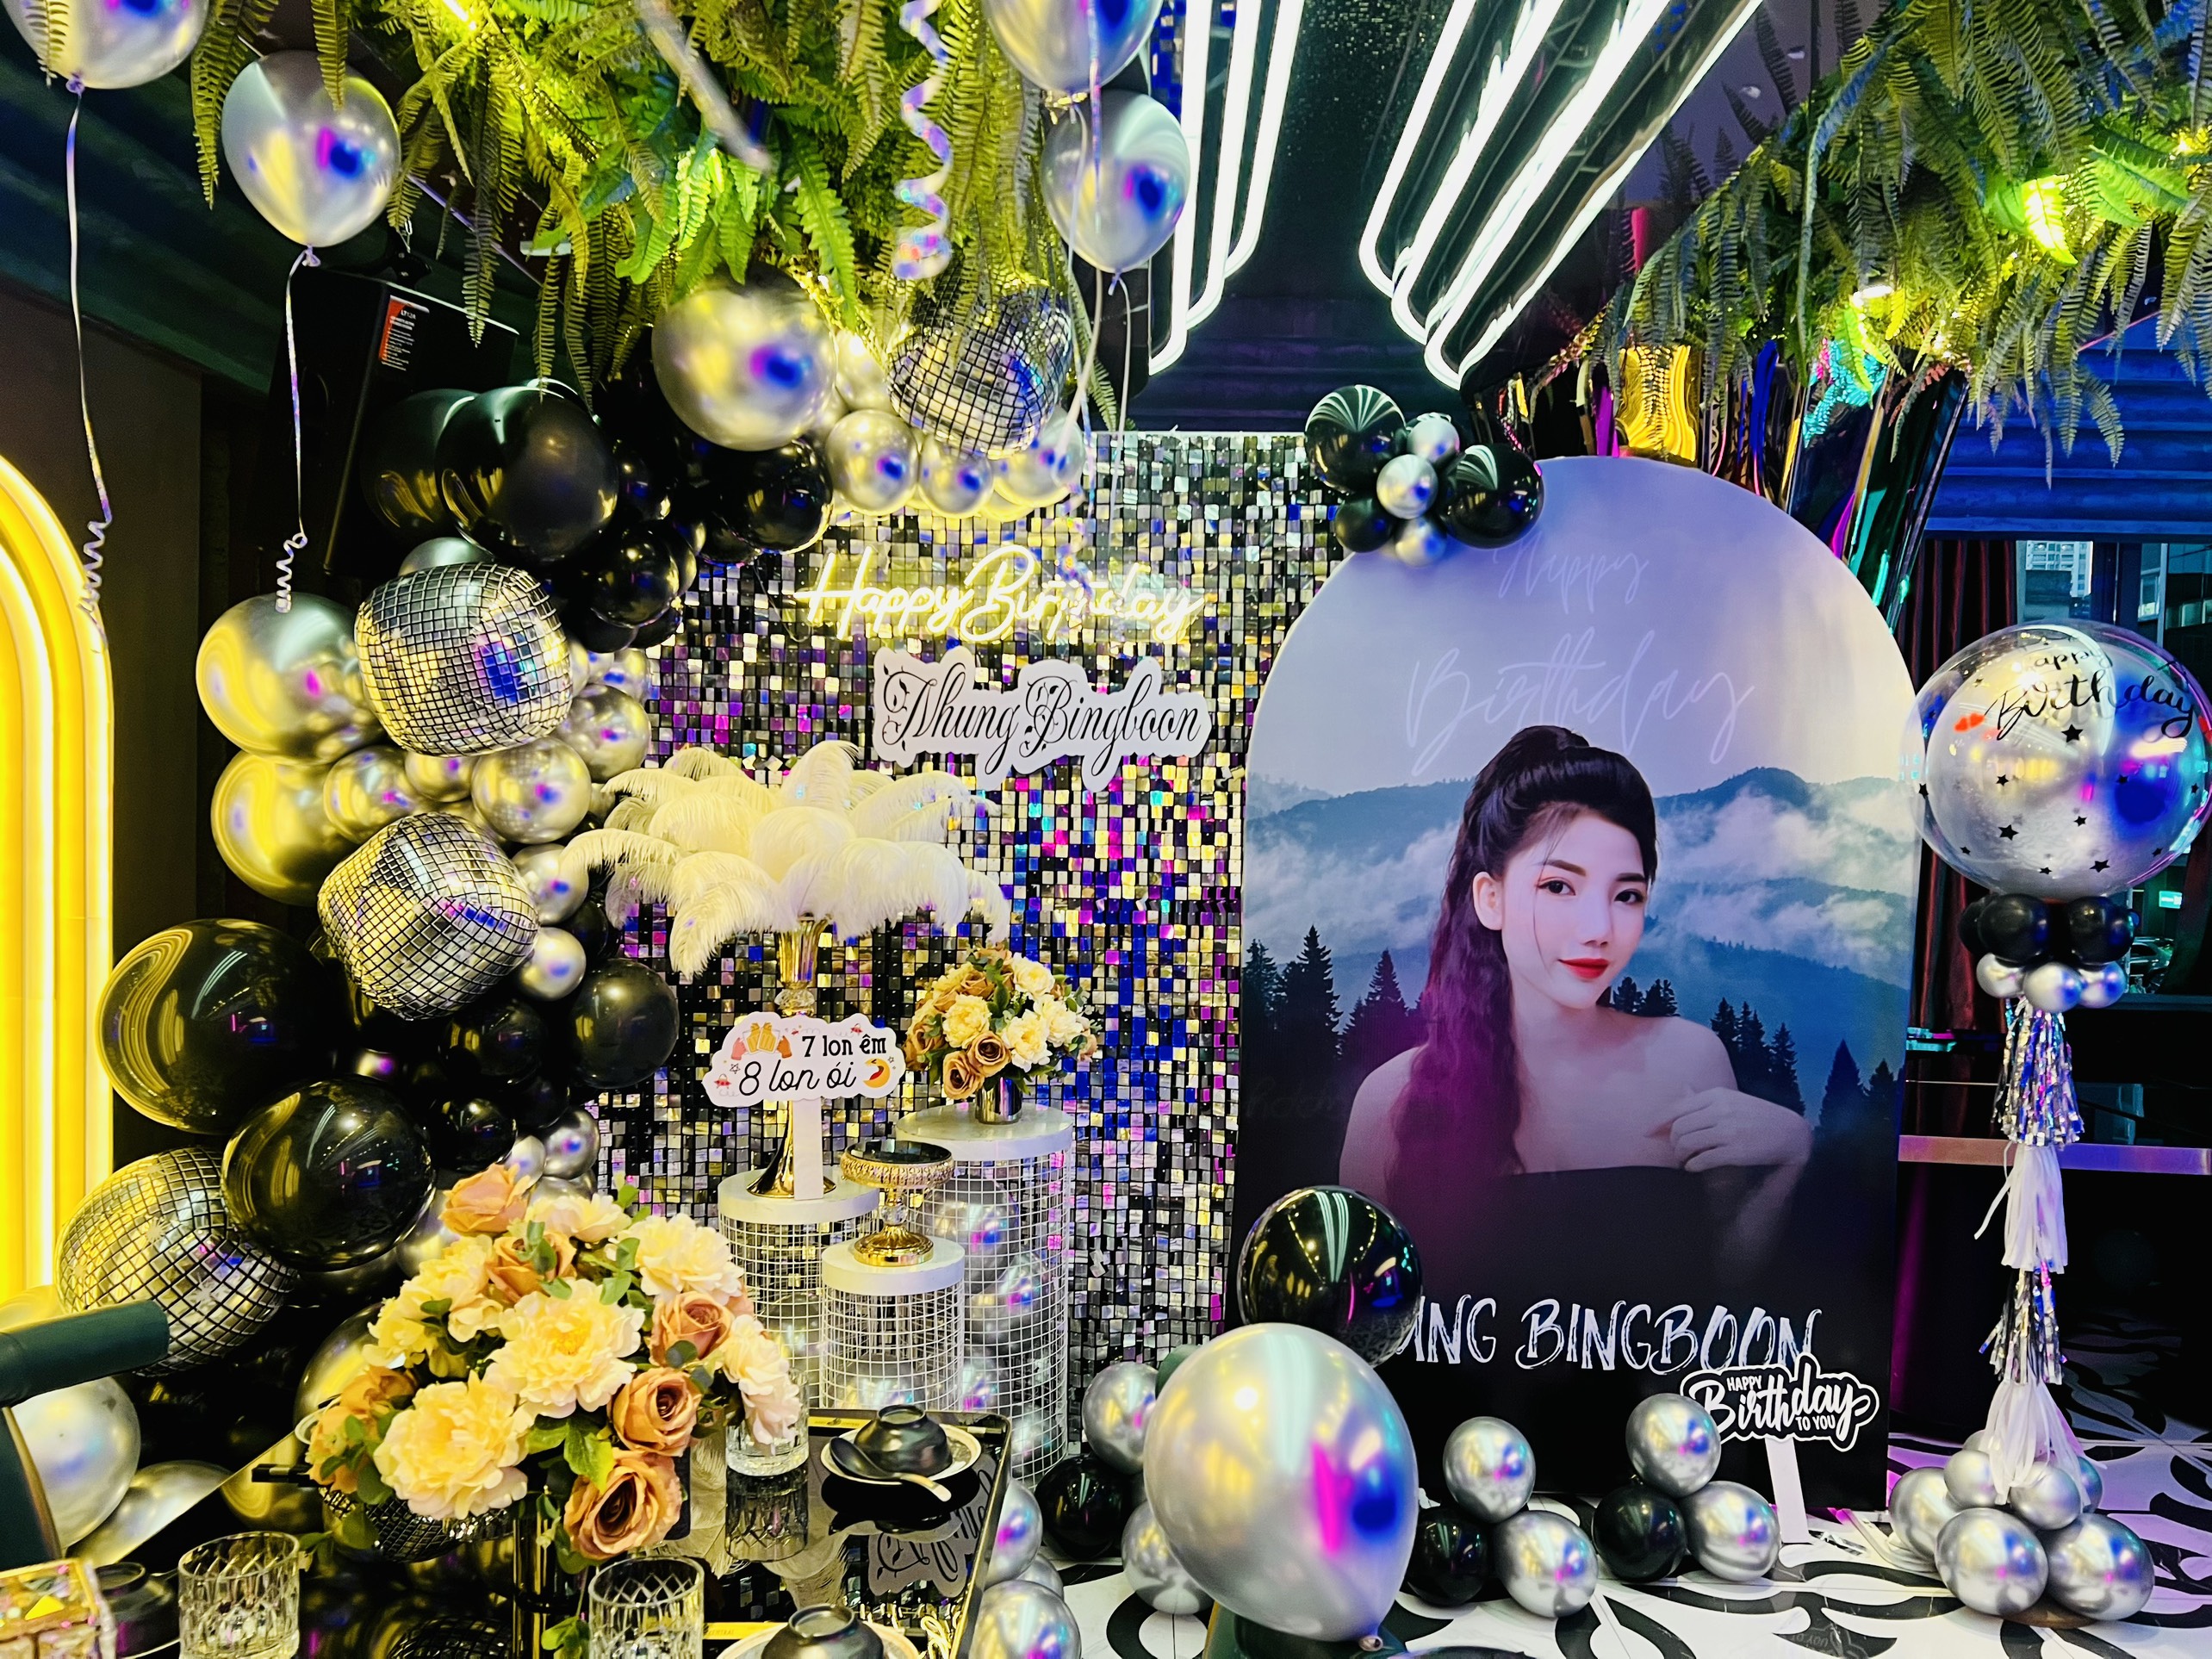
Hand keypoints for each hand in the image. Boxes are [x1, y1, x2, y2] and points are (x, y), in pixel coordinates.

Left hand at [1666, 1089, 1812, 1172]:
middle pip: (1678, 1128)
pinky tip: (1694, 1167)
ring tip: (1684, 1160)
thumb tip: (1681, 1089)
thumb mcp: (1732, 1100)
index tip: (1646, 1133)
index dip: (1657, 1122)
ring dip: (1680, 1156)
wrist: (1791, 1133)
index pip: (1676, 1108)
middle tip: (1676, 1151)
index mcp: (1716, 1095)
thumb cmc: (1758, 1116)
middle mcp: (1720, 1110)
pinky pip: (1702, 1160)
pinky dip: (1693, 1165)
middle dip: (1672, 1143)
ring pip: (1686, 1143)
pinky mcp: (1735, 1151)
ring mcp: (1728, 1130)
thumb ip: (1704, 1098)